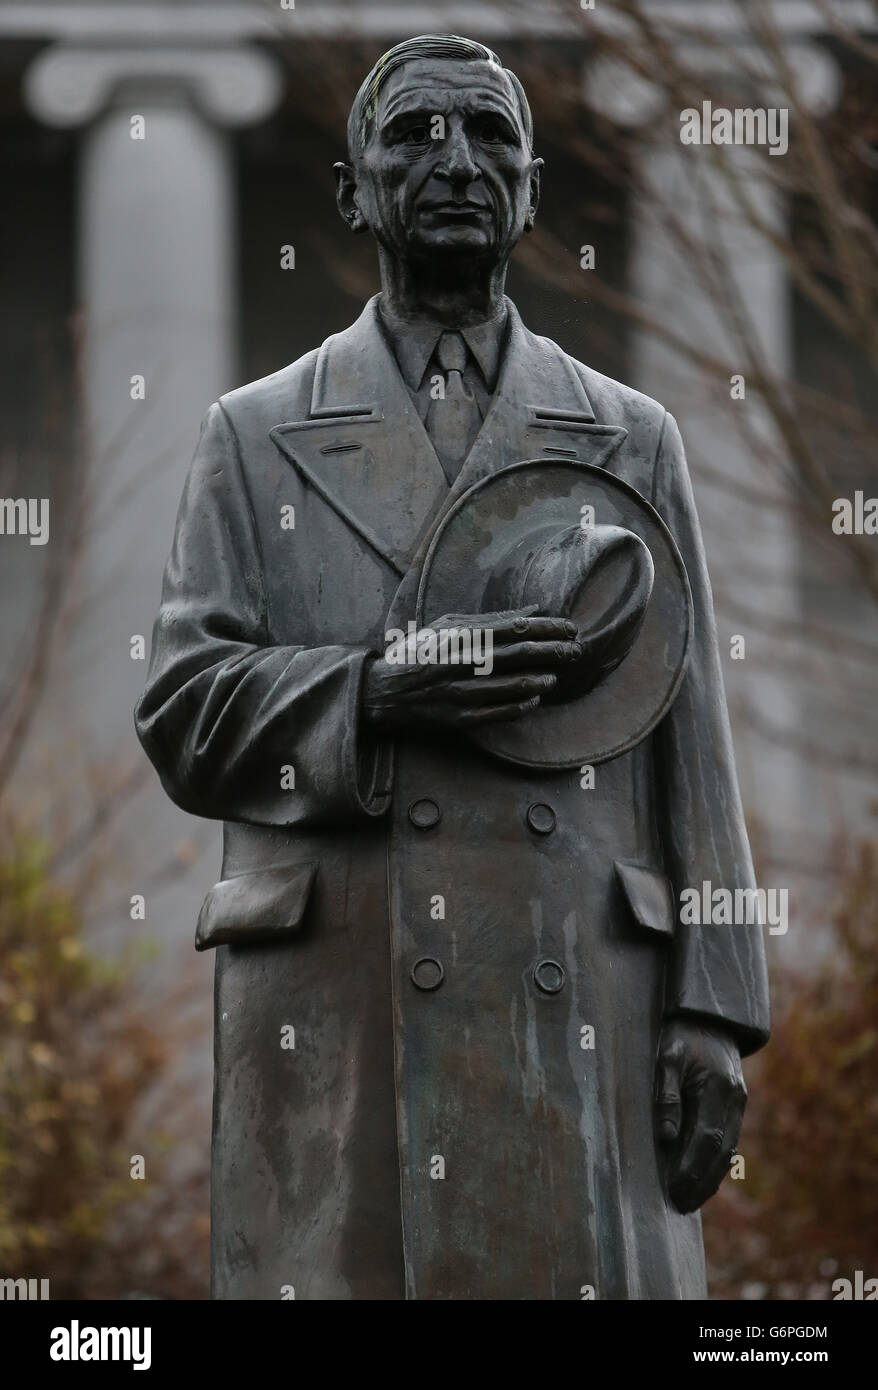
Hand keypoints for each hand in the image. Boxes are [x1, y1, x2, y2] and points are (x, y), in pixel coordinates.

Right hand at [362, 607, 580, 731]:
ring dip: (541, 680)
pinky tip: (535, 699)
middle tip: (576, 651)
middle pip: (520, 655)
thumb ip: (491, 619)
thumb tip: (534, 611)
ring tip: (555, 676)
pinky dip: (521, 706)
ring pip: (513, 686)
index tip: (570, 628)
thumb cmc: (421, 653)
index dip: (548, 628)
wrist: (384, 691)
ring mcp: (462, 692)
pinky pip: (499, 713)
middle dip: (554, 652)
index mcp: (461, 635)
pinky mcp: (460, 718)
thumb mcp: (449, 627)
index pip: (515, 628)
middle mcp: (463, 662)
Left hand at [655, 1018, 746, 1213]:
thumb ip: (666, 1095)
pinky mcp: (736, 1105)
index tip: (675, 1189)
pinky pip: (729, 1141)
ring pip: (728, 1151)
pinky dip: (717, 1163)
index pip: (706, 1139)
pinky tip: (703, 1177)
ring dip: (711, 1178)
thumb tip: (668, 1136)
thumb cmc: (682, 1036)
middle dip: (701, 1182)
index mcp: (718, 1089)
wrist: (711, 1017)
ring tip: (690, 1200)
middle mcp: (734, 1101)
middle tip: (681, 1204)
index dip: (691, 1168)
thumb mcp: (667, 1057)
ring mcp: (739, 1104)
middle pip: (721, 1153)